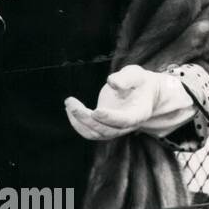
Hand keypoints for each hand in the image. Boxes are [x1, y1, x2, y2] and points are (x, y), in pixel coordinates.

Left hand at [64, 65, 192, 140]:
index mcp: (138, 113)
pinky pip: (89, 132)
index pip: (125, 120)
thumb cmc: (137, 81)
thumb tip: (112, 83)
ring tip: (69, 104)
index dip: (110, 118)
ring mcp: (115, 129)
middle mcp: (126, 126)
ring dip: (79, 122)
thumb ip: (126, 78)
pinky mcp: (104, 127)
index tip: (96, 111)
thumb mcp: (135, 74)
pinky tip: (69, 109)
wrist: (139, 91)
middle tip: (72, 104)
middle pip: (107, 130)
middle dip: (87, 119)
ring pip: (95, 134)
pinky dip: (77, 123)